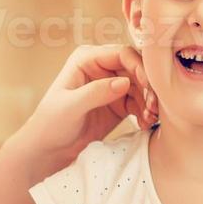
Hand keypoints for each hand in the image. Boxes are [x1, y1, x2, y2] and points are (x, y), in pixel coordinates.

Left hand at [17, 44, 156, 180]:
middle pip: (136, 68)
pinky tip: (145, 124)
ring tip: (149, 118)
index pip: (122, 53)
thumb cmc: (51, 124)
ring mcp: (112, 85)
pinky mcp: (119, 103)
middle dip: (148, 86)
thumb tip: (125, 82)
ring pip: (142, 86)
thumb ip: (96, 93)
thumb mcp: (70, 107)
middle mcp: (102, 67)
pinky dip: (145, 112)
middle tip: (153, 107)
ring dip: (149, 101)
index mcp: (87, 58)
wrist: (49, 150)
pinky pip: (140, 102)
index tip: (148, 86)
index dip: (139, 66)